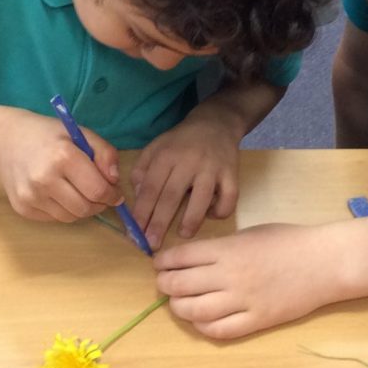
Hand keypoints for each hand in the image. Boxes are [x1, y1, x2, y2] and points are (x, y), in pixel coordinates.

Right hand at [0, 111, 121, 222]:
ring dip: (82, 209)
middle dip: (99, 204)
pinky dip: (63, 210)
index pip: (97, 190)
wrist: (6, 141)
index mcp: (62, 157)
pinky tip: (59, 193)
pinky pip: (54, 218)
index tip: (115, 193)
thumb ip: (104, 153)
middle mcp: (44, 179)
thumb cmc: (47, 135)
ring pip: (71, 217)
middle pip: (85, 208)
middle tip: (100, 195)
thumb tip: (114, 180)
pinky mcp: (23, 208)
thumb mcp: (80, 133)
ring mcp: (31, 196)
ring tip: (79, 191)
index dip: (112, 195)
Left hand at [130, 115, 240, 249]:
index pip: (151, 187)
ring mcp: (212, 168)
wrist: (216, 123)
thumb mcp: (156, 146)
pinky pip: (229, 197)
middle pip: (172, 195)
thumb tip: (137, 195)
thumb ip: (142, 168)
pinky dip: (221, 210)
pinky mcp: (232, 173)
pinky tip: (211, 217)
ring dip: (191, 220)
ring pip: (201, 198)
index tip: (135, 232)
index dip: (142, 212)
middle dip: (160, 223)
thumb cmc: (181, 141)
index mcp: (167, 155)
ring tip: (183, 235)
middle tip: (152, 244)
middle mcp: (189, 161)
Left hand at [153, 223, 344, 338]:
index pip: (181, 257)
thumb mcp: (251, 232)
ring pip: (195, 311)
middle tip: (165, 284)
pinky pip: (220, 330)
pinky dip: (203, 327)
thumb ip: (222, 246)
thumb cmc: (289, 240)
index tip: (159, 264)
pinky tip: (201, 320)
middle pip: (181, 285)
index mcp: (228, 249)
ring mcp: (243, 300)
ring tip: (177, 304)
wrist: (323, 262)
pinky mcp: (256, 321)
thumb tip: (194, 258)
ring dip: (179, 308)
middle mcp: (230, 275)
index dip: (164, 262)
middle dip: (165, 285)